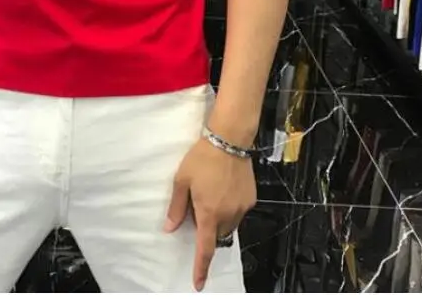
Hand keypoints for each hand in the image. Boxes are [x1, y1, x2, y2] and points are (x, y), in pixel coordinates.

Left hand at [165, 138, 256, 291]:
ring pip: (230, 225)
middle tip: (198, 207)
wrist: (229, 139)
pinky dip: (230, 208)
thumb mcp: (182, 180)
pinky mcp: (251, 199)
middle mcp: (228, 215)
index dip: (201, 268)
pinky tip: (223, 189)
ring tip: (211, 194)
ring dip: (219, 219)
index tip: (199, 283)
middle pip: (218, 235)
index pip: (205, 249)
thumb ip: (177, 208)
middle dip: (208, 230)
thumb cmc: (202, 158)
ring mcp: (242, 207)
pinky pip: (239, 212)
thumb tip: (170, 228)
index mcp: (209, 213)